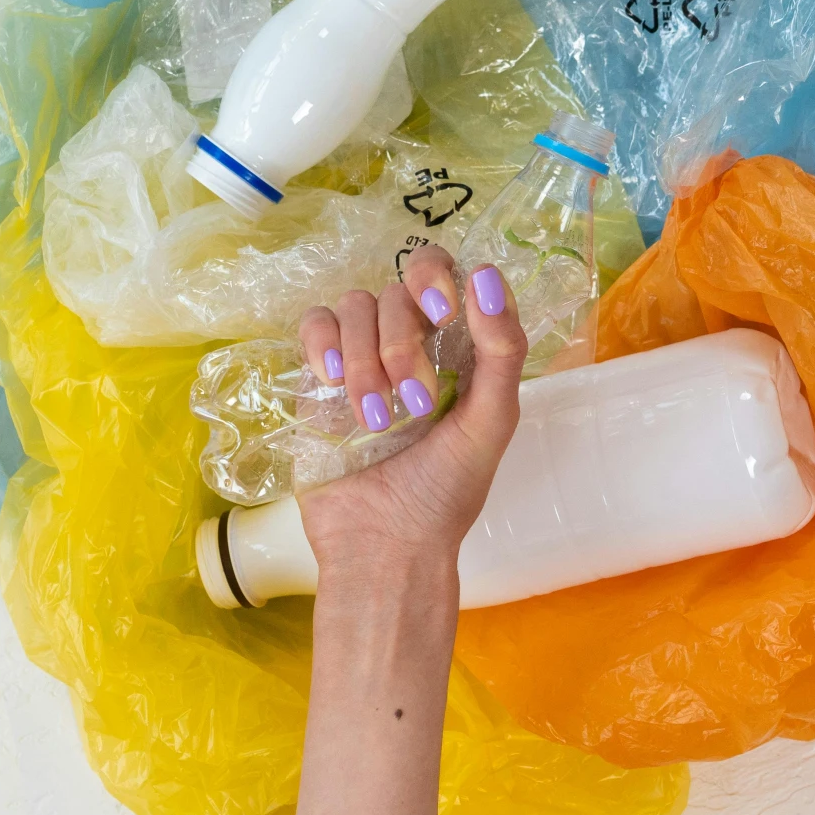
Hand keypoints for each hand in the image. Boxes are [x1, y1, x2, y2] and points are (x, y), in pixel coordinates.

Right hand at [293, 245, 525, 586]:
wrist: (384, 542)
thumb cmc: (446, 491)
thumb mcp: (491, 422)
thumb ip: (501, 349)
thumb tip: (486, 274)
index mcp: (456, 346)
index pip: (441, 271)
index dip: (436, 275)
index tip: (442, 311)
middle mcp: (409, 342)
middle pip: (395, 290)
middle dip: (402, 344)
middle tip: (414, 402)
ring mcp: (360, 356)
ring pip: (353, 307)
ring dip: (365, 360)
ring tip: (374, 419)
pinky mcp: (318, 378)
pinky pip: (313, 326)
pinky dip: (322, 345)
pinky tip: (332, 382)